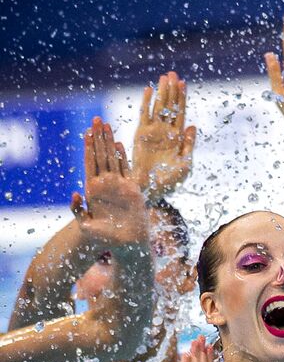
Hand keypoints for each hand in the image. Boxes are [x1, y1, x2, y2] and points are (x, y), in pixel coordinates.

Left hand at [74, 117, 149, 248]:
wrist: (126, 243)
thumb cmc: (105, 237)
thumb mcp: (85, 225)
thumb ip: (77, 210)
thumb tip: (74, 193)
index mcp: (92, 189)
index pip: (89, 162)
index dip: (88, 147)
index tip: (86, 131)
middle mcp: (104, 184)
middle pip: (100, 155)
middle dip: (98, 137)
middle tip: (96, 119)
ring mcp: (118, 185)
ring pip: (112, 158)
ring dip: (109, 141)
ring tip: (106, 124)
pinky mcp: (132, 189)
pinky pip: (127, 168)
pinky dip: (123, 156)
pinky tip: (119, 144)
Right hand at [131, 71, 195, 196]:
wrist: (151, 189)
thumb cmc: (169, 181)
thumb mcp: (185, 164)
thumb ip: (189, 145)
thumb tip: (193, 126)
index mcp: (178, 138)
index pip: (181, 113)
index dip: (182, 99)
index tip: (184, 83)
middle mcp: (166, 132)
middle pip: (170, 106)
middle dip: (171, 91)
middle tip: (173, 73)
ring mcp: (153, 132)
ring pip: (158, 107)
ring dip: (161, 92)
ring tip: (164, 77)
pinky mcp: (141, 134)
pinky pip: (144, 114)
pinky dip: (146, 102)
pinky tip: (149, 90)